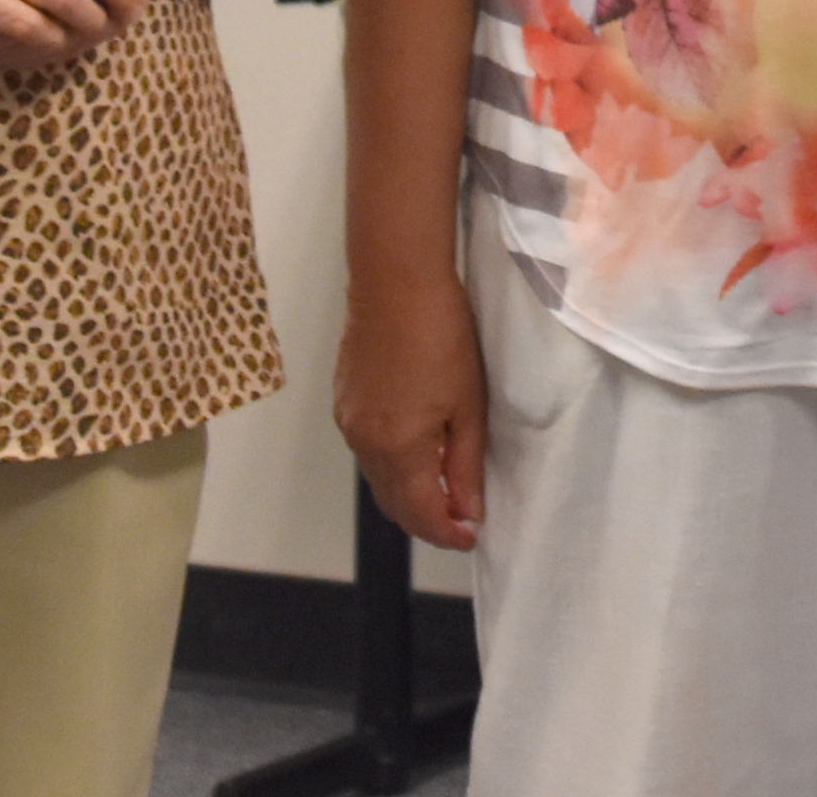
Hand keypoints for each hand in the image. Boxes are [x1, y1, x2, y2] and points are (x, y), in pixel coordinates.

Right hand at [338, 273, 488, 550]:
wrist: (396, 282)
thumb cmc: (443, 335)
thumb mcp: (468, 404)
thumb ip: (465, 463)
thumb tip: (469, 510)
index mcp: (397, 449)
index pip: (420, 514)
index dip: (448, 532)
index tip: (473, 535)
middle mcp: (364, 443)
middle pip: (394, 504)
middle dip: (427, 519)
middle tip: (463, 517)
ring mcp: (348, 422)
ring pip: (379, 478)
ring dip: (409, 491)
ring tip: (446, 484)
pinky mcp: (344, 402)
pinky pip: (368, 450)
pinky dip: (393, 463)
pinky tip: (419, 449)